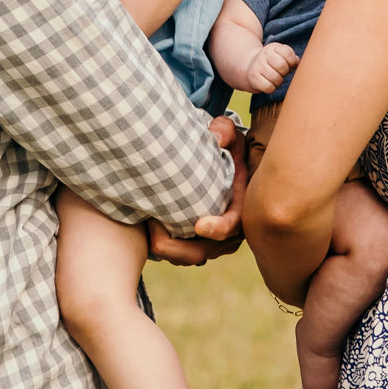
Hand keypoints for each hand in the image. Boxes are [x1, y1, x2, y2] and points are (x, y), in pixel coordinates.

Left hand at [145, 114, 246, 262]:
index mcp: (241, 208)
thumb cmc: (229, 150)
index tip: (199, 224)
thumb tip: (216, 137)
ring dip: (165, 248)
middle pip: (201, 252)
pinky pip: (179, 255)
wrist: (229, 165)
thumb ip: (225, 131)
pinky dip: (164, 247)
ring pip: (187, 257)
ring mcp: (214, 242)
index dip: (217, 229)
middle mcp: (230, 232)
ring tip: (146, 225)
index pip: (232, 227)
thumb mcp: (233, 136)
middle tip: (151, 226)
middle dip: (174, 247)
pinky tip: (148, 227)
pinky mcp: (199, 244)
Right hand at [245, 42, 298, 95]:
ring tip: (275, 78)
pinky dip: (272, 88)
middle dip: (285, 72)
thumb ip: (292, 58)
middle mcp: (264, 55)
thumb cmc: (272, 63)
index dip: (292, 62)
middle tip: (281, 73)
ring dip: (279, 82)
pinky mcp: (254, 78)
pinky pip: (269, 87)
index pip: (288, 53)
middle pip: (282, 66)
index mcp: (273, 48)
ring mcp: (257, 67)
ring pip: (276, 78)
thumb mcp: (281, 56)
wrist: (250, 66)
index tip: (289, 64)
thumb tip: (297, 64)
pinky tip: (269, 84)